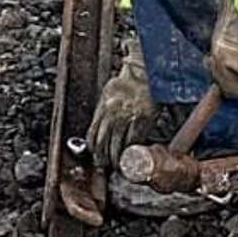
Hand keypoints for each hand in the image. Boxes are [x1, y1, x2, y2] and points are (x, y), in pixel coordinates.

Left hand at [87, 39, 157, 168]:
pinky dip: (132, 150)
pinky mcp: (142, 120)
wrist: (145, 71)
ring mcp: (127, 117)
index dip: (93, 148)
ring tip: (118, 165)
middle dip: (103, 157)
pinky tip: (131, 154)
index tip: (95, 154)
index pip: (92, 134)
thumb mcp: (109, 93)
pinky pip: (134, 141)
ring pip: (117, 145)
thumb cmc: (128, 80)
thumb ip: (104, 110)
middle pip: (103, 143)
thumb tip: (99, 127)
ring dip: (117, 159)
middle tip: (105, 165)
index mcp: (103, 106)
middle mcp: (112, 113)